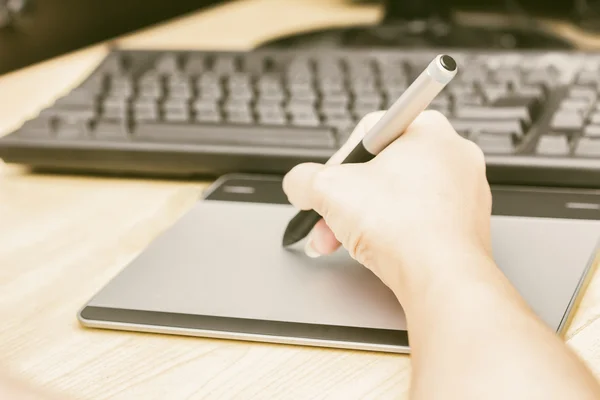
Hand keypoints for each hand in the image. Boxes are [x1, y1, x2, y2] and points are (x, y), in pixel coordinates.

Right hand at [282, 110, 492, 298]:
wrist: (442, 277)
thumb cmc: (403, 226)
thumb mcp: (328, 191)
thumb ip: (303, 180)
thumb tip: (298, 184)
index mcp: (427, 128)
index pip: (366, 135)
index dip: (336, 164)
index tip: (325, 187)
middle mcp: (452, 154)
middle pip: (380, 171)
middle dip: (344, 201)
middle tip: (328, 222)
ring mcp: (464, 190)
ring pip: (397, 198)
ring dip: (363, 219)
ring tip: (345, 241)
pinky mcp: (464, 223)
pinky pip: (418, 219)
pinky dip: (394, 232)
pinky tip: (378, 249)